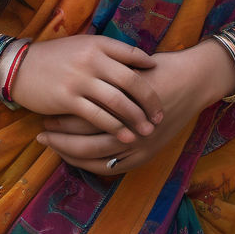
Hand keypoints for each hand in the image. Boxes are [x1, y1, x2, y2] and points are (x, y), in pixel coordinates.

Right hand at [10, 35, 163, 143]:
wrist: (20, 67)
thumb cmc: (54, 57)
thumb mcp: (81, 46)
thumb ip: (105, 52)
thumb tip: (133, 64)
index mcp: (97, 43)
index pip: (132, 53)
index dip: (149, 67)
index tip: (161, 78)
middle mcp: (92, 59)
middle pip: (131, 80)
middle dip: (149, 100)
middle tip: (160, 114)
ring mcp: (80, 79)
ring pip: (117, 100)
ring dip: (136, 118)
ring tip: (148, 129)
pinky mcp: (68, 98)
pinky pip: (98, 115)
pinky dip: (115, 127)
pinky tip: (125, 136)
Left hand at [35, 40, 234, 175]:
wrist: (193, 79)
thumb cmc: (159, 68)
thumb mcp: (129, 66)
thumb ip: (104, 76)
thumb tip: (71, 79)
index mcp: (122, 102)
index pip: (83, 115)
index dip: (61, 116)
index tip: (44, 111)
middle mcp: (130, 128)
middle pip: (86, 141)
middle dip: (60, 139)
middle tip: (41, 134)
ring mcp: (140, 145)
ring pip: (97, 158)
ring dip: (72, 154)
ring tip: (55, 146)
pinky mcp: (146, 154)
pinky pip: (112, 167)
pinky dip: (93, 165)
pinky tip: (79, 160)